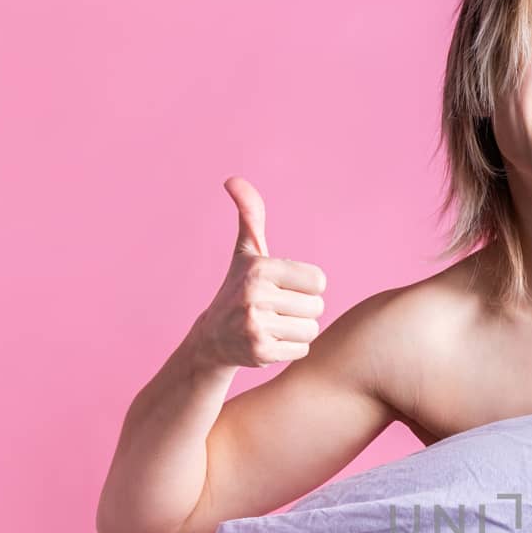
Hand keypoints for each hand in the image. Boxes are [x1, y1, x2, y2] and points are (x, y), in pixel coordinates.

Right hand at [192, 177, 327, 368]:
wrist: (213, 338)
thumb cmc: (238, 289)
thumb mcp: (246, 252)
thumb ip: (250, 216)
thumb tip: (234, 180)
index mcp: (259, 268)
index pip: (319, 281)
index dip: (306, 286)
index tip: (285, 288)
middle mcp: (255, 295)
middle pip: (317, 307)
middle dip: (303, 310)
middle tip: (278, 309)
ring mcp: (256, 326)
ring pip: (311, 330)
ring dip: (298, 331)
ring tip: (275, 325)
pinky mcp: (260, 352)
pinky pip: (302, 350)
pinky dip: (291, 349)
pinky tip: (270, 341)